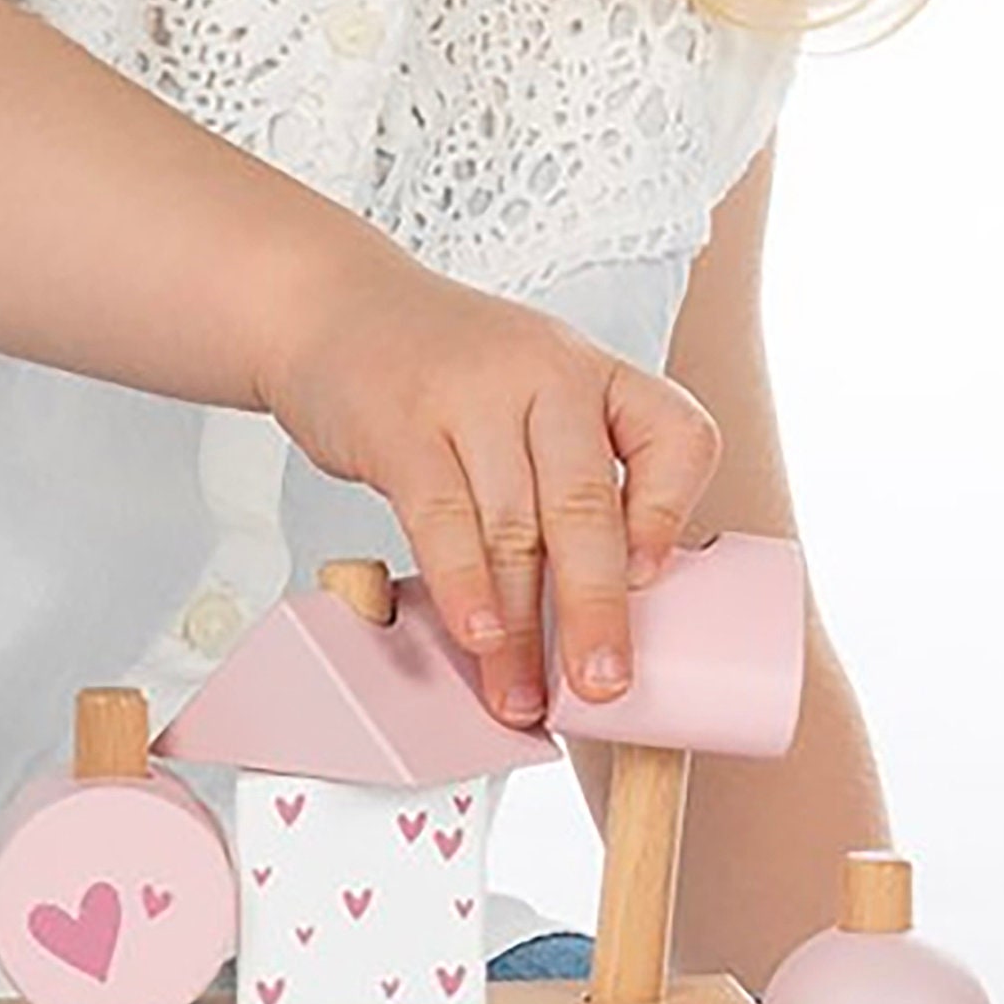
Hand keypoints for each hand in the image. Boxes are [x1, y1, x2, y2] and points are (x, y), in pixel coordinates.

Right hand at [257, 247, 720, 725]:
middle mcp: (547, 375)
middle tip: (603, 686)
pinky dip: (464, 588)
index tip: (654, 579)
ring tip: (523, 698)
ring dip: (520, 630)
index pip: (674, 436)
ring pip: (512, 530)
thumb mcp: (532, 397)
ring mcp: (472, 395)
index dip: (670, 512)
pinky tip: (478, 637)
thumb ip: (570, 478)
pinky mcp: (402, 424)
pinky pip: (442, 519)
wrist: (329, 305)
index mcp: (597, 375)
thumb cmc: (443, 374)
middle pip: (585, 506)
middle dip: (596, 610)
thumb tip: (603, 609)